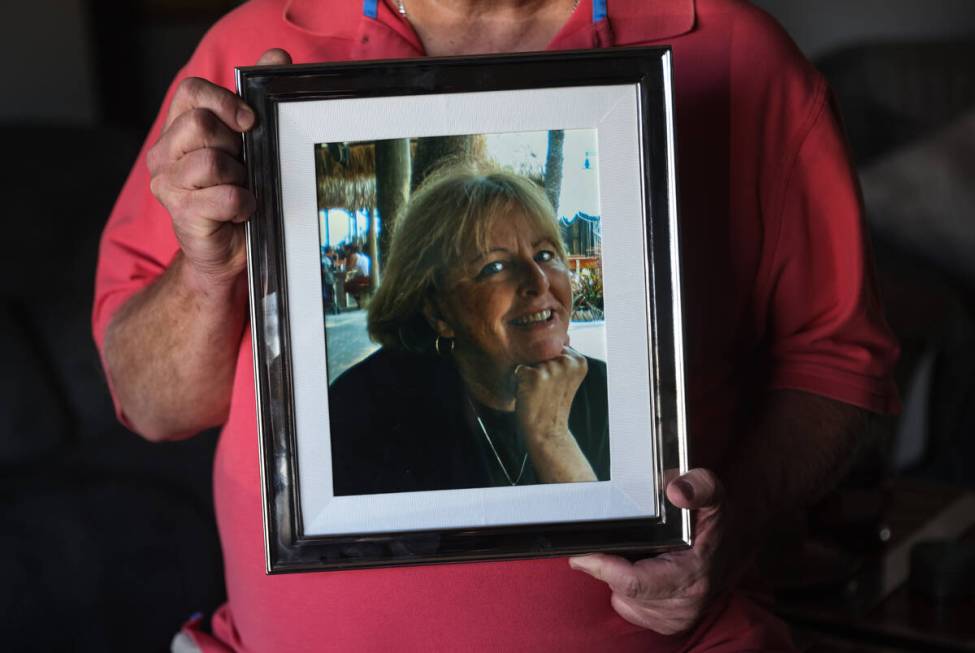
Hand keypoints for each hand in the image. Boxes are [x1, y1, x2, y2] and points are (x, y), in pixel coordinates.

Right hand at [146, 48, 291, 286]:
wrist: (229, 251)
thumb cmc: (239, 195)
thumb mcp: (251, 145)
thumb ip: (257, 100)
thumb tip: (276, 56)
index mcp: (178, 130)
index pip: (192, 91)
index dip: (225, 101)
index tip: (249, 121)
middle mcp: (165, 154)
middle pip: (200, 125)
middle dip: (234, 146)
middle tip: (243, 167)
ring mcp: (168, 185)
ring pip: (211, 161)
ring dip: (240, 177)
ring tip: (242, 190)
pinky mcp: (182, 214)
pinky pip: (226, 196)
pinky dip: (245, 204)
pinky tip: (243, 211)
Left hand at [514, 347, 594, 481]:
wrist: (547, 431)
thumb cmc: (553, 403)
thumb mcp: (566, 377)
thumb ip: (561, 356)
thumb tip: (547, 340)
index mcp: (579, 360)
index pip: (554, 346)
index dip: (549, 364)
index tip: (555, 383)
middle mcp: (567, 361)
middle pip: (541, 351)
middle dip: (538, 366)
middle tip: (545, 389)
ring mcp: (551, 368)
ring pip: (529, 359)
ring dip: (529, 373)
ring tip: (537, 391)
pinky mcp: (534, 375)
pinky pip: (519, 369)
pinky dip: (519, 381)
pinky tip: (530, 394)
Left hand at [569, 469, 738, 634]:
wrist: (734, 548)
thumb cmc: (714, 522)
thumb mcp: (712, 493)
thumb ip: (698, 486)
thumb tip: (676, 491)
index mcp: (692, 575)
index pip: (633, 582)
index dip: (603, 566)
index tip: (582, 553)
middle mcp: (684, 605)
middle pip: (622, 589)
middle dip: (610, 566)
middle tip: (612, 542)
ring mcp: (675, 618)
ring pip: (621, 598)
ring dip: (618, 577)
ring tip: (637, 553)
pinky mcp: (667, 625)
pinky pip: (627, 606)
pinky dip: (626, 589)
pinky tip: (641, 568)